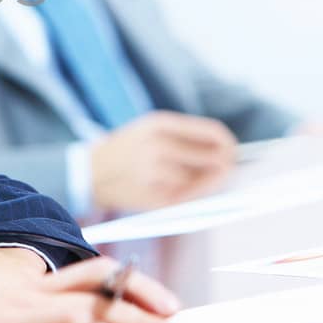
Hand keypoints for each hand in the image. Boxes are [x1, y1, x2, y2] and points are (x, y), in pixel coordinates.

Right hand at [90, 111, 237, 212]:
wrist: (89, 172)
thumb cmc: (128, 149)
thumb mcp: (151, 129)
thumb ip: (186, 137)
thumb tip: (227, 152)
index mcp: (159, 124)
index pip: (213, 133)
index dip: (228, 144)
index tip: (232, 151)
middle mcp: (158, 146)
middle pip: (214, 159)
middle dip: (225, 167)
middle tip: (227, 170)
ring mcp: (155, 173)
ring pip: (203, 180)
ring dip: (206, 183)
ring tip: (197, 180)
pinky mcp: (153, 197)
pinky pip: (188, 198)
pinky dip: (191, 196)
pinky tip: (182, 191)